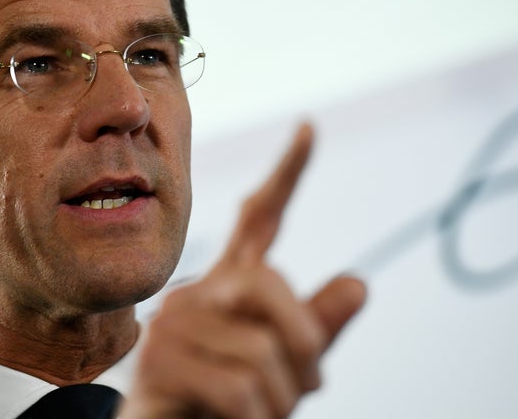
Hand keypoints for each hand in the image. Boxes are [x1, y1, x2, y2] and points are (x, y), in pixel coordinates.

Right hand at [119, 124, 366, 418]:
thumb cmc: (229, 402)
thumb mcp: (286, 367)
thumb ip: (316, 327)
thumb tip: (360, 282)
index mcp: (230, 285)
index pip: (258, 218)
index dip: (286, 173)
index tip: (308, 128)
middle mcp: (198, 291)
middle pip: (269, 282)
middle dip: (306, 339)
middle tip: (313, 383)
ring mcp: (174, 323)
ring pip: (261, 348)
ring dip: (282, 397)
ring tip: (264, 412)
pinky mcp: (158, 361)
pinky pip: (239, 386)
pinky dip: (258, 417)